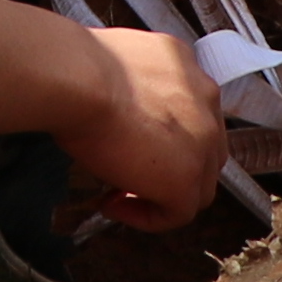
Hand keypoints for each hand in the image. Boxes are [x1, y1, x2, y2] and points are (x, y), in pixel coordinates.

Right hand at [49, 20, 230, 228]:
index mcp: (185, 65)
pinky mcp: (186, 179)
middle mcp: (204, 99)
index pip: (190, 111)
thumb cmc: (78, 69)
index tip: (131, 145)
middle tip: (129, 174)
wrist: (79, 81)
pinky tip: (114, 206)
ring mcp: (202, 141)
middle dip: (170, 168)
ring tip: (118, 196)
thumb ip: (130, 88)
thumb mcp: (114, 65)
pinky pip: (177, 213)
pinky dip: (147, 217)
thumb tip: (114, 111)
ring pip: (197, 185)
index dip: (163, 137)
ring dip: (161, 195)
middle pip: (203, 149)